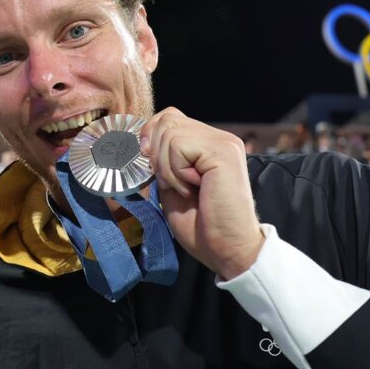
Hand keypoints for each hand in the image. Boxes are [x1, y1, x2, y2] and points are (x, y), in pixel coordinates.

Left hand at [140, 107, 263, 280]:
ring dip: (167, 167)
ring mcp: (224, 143)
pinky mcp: (223, 152)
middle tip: (173, 184)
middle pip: (167, 119)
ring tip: (186, 189)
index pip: (169, 117)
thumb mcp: (172, 186)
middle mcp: (220, 138)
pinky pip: (178, 146)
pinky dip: (176, 172)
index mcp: (209, 144)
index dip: (151, 138)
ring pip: (170, 132)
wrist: (228, 250)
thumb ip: (162, 161)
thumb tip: (141, 142)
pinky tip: (193, 189)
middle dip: (156, 155)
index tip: (151, 168)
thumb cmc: (202, 226)